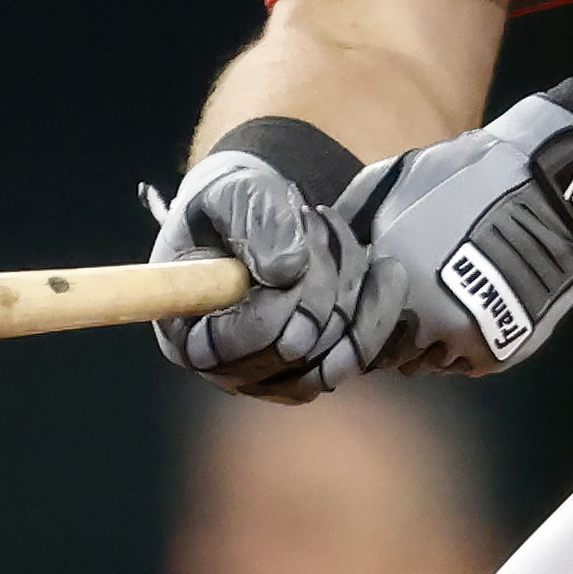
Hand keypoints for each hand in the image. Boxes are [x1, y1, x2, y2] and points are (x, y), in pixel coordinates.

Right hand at [145, 146, 380, 398]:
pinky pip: (364, 357)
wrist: (262, 218)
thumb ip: (255, 224)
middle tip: (318, 227)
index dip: (268, 312)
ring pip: (333, 359)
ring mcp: (278, 377)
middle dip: (318, 288)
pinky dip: (380, 312)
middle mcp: (230, 369)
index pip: (229, 349)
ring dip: (353, 296)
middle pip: (291, 356)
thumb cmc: (235, 209)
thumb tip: (287, 271)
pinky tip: (385, 271)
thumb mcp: (236, 196)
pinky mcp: (320, 370)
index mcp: (187, 334)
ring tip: (351, 245)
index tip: (292, 265)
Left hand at [334, 93, 572, 376]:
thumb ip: (354, 221)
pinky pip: (466, 364)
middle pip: (390, 354)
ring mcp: (465, 342)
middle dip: (391, 334)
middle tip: (406, 305)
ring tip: (441, 307)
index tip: (366, 303)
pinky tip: (470, 312)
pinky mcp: (502, 350)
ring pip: (429, 363)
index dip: (358, 317)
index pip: (354, 331)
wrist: (550, 192)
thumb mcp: (394, 183)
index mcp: (391, 284)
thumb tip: (323, 243)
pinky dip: (462, 346)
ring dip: (427, 343)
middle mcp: (424, 323)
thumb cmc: (466, 179)